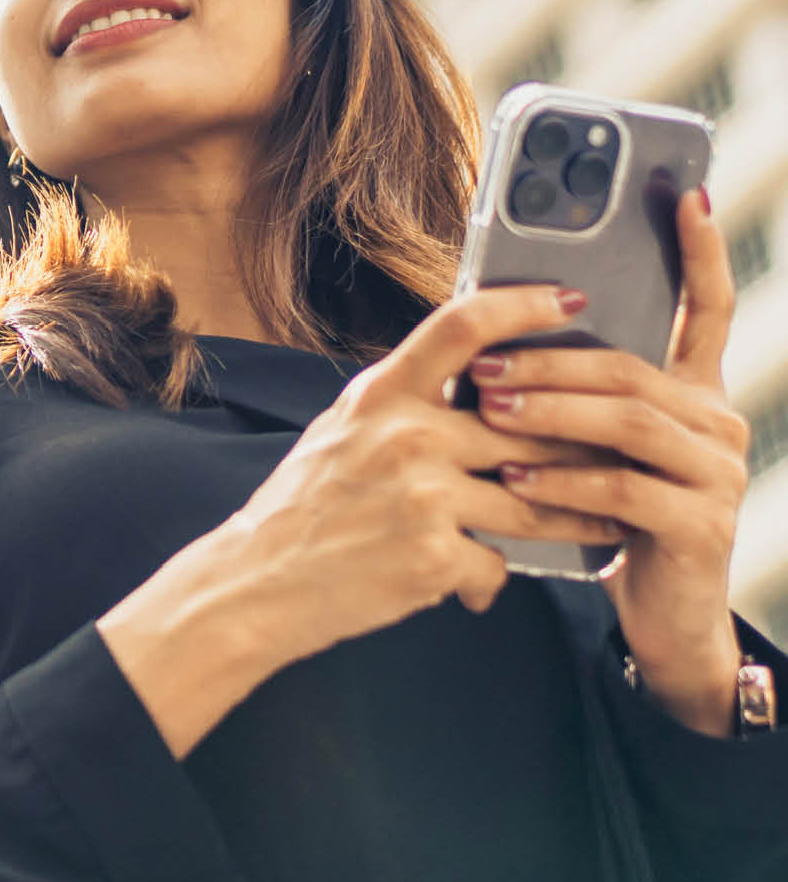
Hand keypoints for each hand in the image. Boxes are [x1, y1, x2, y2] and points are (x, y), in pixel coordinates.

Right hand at [234, 280, 625, 654]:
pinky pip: (496, 562)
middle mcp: (406, 433)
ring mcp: (422, 495)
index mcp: (383, 392)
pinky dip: (490, 576)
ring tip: (608, 520)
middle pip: (528, 422)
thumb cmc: (304, 506)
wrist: (256, 584)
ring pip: (533, 499)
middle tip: (625, 443)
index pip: (464, 324)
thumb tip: (477, 382)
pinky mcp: (432, 556)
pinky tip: (478, 583)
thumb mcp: (345, 429)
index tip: (572, 298)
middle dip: (585, 440)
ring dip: (578, 515)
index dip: (525, 304)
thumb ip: (407, 402)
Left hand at [468, 189, 749, 733]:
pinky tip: (514, 480)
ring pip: (630, 420)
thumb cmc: (611, 524)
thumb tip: (494, 340)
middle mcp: (719, 423)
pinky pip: (625, 488)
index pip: (709, 309)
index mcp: (696, 394)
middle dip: (551, 361)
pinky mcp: (702, 524)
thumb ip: (576, 397)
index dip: (700, 250)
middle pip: (633, 367)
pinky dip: (563, 481)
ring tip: (488, 412)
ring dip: (550, 413)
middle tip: (483, 364)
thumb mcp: (595, 450)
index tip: (684, 192)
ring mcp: (719, 473)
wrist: (660, 624)